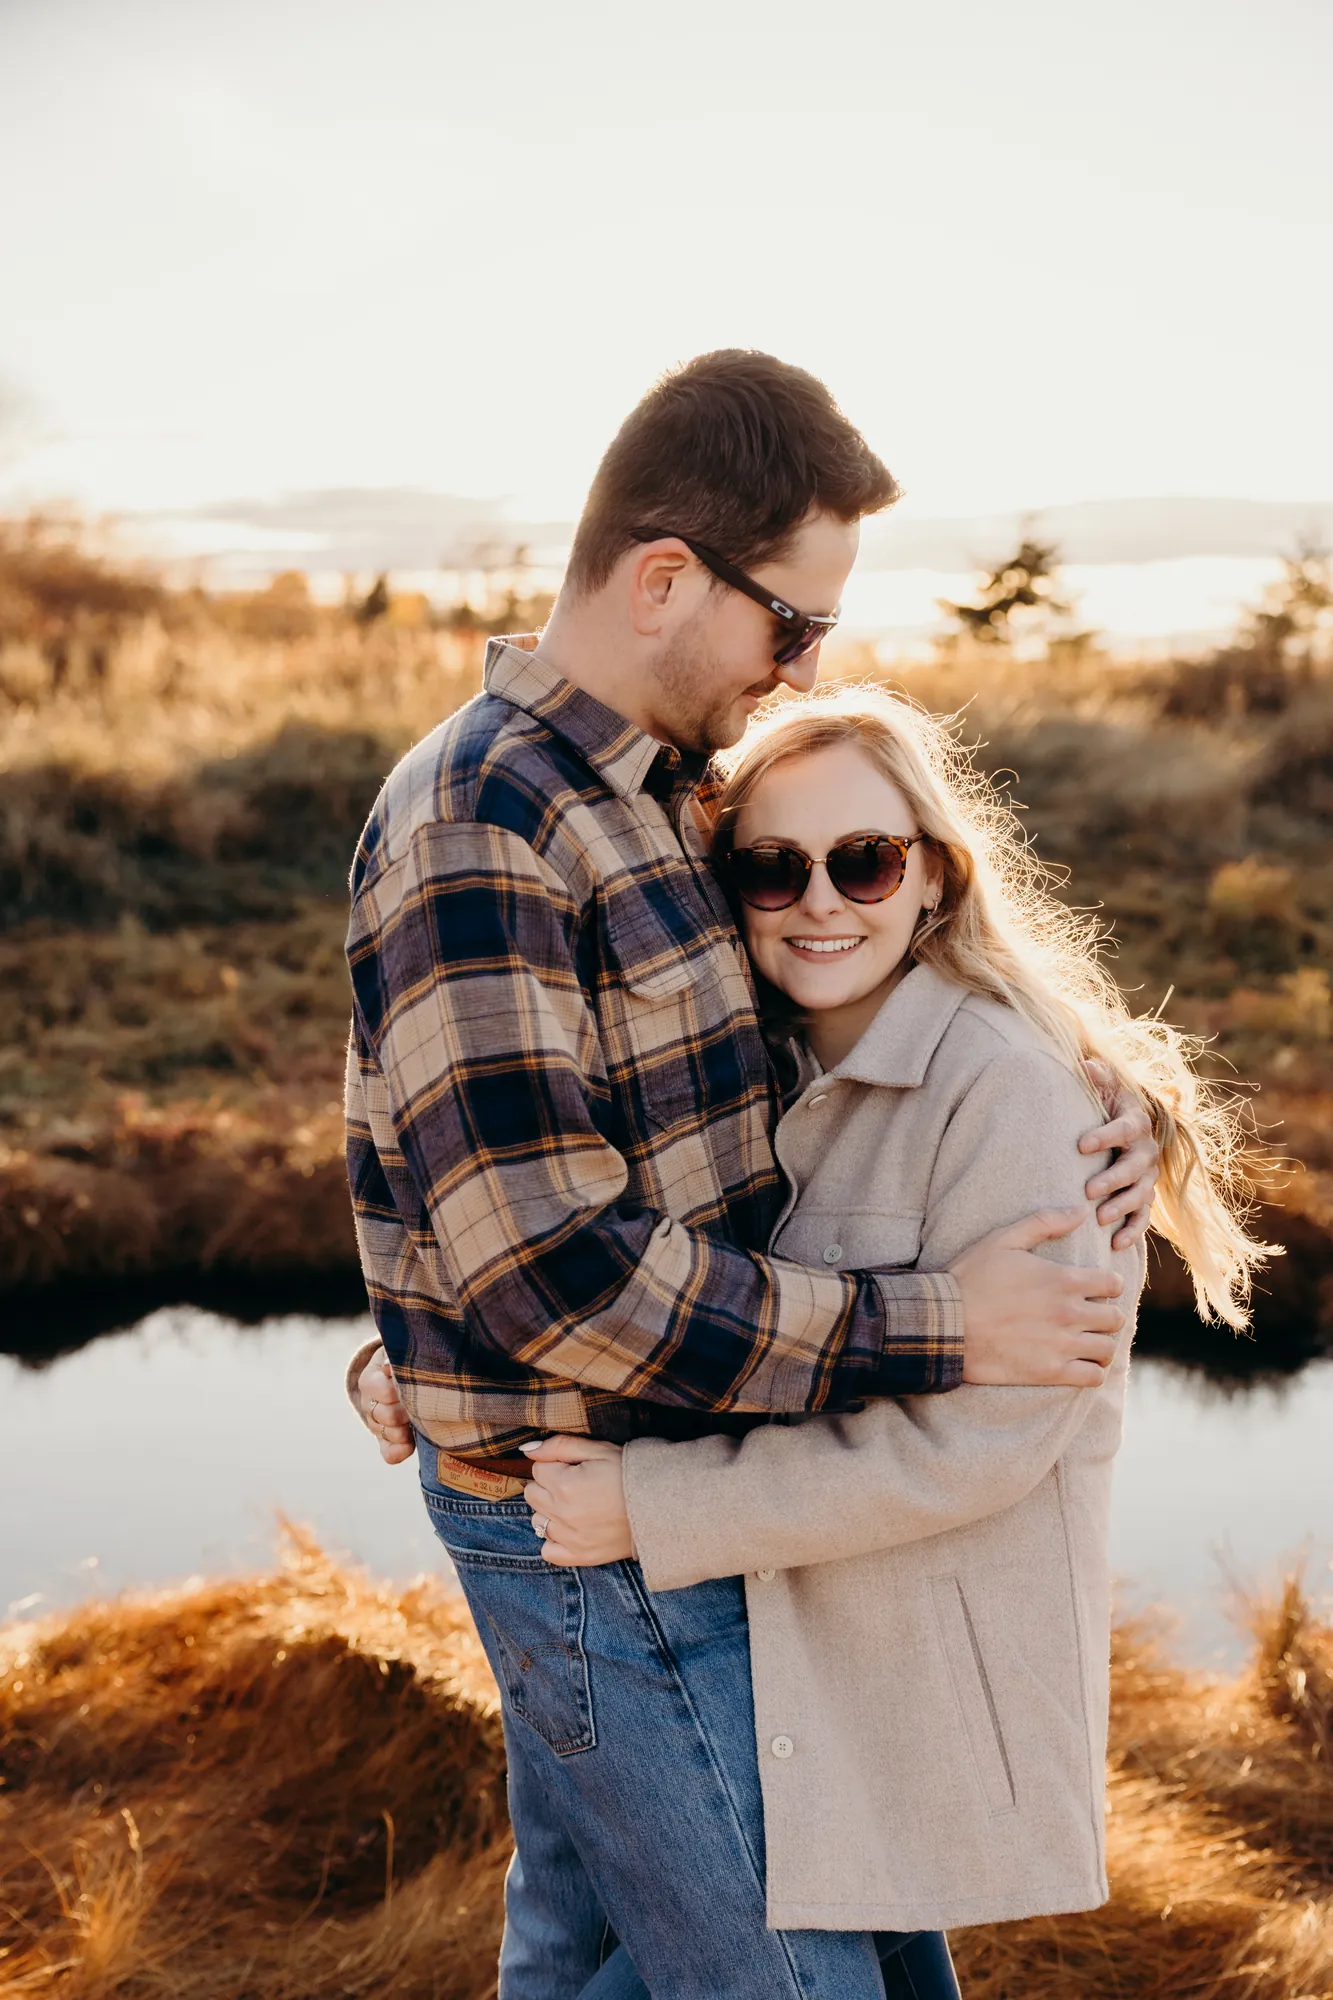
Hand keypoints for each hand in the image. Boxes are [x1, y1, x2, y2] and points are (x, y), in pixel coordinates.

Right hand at [356, 1347, 414, 1464]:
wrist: (398, 1374)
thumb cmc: (403, 1361)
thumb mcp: (397, 1353)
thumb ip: (395, 1358)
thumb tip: (388, 1367)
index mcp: (369, 1380)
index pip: (386, 1392)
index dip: (404, 1390)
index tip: (418, 1383)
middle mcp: (368, 1404)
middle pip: (388, 1416)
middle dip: (408, 1411)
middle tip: (424, 1403)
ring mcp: (375, 1424)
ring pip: (389, 1434)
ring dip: (407, 1430)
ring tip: (421, 1418)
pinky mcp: (385, 1441)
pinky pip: (388, 1453)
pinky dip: (399, 1452)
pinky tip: (410, 1446)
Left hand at [519, 1437, 633, 1566]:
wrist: (661, 1506)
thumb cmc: (631, 1473)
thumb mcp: (598, 1450)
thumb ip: (559, 1446)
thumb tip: (527, 1450)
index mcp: (565, 1485)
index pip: (537, 1469)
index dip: (555, 1465)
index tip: (575, 1467)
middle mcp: (563, 1514)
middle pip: (532, 1494)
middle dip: (548, 1486)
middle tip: (574, 1484)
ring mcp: (570, 1539)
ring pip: (537, 1521)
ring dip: (550, 1512)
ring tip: (576, 1506)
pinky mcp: (580, 1556)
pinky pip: (547, 1551)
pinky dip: (554, 1540)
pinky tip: (571, 1529)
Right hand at [950, 1209, 1124, 1387]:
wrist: (944, 1324)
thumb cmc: (971, 1279)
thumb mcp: (1003, 1240)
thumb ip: (1045, 1222)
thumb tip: (1081, 1211)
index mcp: (1064, 1279)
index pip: (1113, 1284)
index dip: (1108, 1285)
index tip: (1096, 1290)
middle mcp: (1069, 1313)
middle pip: (1116, 1318)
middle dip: (1107, 1315)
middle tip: (1092, 1318)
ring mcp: (1062, 1345)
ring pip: (1108, 1349)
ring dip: (1102, 1344)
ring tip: (1088, 1343)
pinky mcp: (1051, 1372)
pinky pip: (1093, 1377)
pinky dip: (1093, 1372)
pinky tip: (1081, 1365)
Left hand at [1080, 1063, 1159, 1249]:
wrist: (1120, 1125)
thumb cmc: (1103, 1103)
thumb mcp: (1101, 1086)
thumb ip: (1097, 1077)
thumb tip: (1088, 1066)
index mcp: (1136, 1121)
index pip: (1123, 1128)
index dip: (1104, 1136)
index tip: (1080, 1145)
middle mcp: (1146, 1150)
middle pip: (1135, 1166)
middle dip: (1113, 1179)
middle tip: (1088, 1190)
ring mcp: (1147, 1176)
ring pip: (1141, 1194)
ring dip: (1122, 1207)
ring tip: (1099, 1218)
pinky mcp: (1143, 1197)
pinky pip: (1143, 1217)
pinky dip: (1132, 1231)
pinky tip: (1115, 1244)